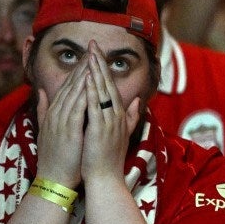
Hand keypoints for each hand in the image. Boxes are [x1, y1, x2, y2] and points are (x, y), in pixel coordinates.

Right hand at [34, 58, 88, 187]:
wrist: (54, 180)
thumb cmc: (57, 158)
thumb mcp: (49, 130)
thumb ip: (45, 109)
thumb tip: (43, 92)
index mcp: (55, 113)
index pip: (67, 87)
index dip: (78, 71)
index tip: (88, 57)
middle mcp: (56, 114)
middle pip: (70, 85)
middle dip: (82, 66)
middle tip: (92, 49)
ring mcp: (60, 121)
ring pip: (72, 92)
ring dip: (82, 75)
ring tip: (92, 58)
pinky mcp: (67, 130)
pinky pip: (76, 107)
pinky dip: (82, 93)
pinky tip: (89, 82)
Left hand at [80, 41, 140, 182]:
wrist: (106, 179)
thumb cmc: (108, 159)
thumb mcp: (121, 134)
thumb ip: (129, 116)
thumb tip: (136, 101)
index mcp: (119, 116)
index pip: (112, 87)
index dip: (105, 69)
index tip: (98, 54)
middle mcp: (116, 116)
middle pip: (108, 84)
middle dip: (100, 63)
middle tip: (94, 44)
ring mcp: (109, 122)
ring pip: (103, 91)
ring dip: (96, 71)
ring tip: (90, 53)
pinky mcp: (100, 129)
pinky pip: (96, 106)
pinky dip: (92, 90)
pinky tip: (87, 78)